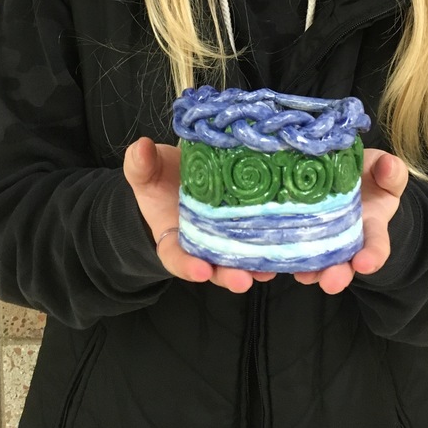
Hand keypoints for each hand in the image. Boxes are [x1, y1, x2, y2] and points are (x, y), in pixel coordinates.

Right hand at [123, 138, 274, 292]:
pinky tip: (286, 246)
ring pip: (239, 257)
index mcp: (172, 237)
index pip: (175, 256)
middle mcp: (201, 243)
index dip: (187, 265)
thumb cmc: (160, 177)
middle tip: (242, 280)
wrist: (182, 173)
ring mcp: (225, 236)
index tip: (200, 270)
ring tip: (267, 270)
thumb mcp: (146, 170)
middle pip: (213, 266)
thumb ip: (140, 164)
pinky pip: (260, 237)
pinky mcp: (247, 224)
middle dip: (227, 274)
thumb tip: (142, 148)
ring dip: (254, 266)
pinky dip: (272, 245)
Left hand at [293, 147, 407, 294]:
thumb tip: (388, 167)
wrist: (343, 176)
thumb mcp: (383, 170)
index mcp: (371, 226)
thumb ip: (391, 171)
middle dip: (337, 274)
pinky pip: (288, 248)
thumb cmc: (369, 175)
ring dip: (309, 271)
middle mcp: (346, 239)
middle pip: (343, 263)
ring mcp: (320, 239)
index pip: (376, 245)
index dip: (372, 256)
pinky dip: (279, 258)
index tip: (365, 263)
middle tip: (331, 282)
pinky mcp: (296, 233)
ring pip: (315, 261)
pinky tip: (271, 263)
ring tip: (301, 274)